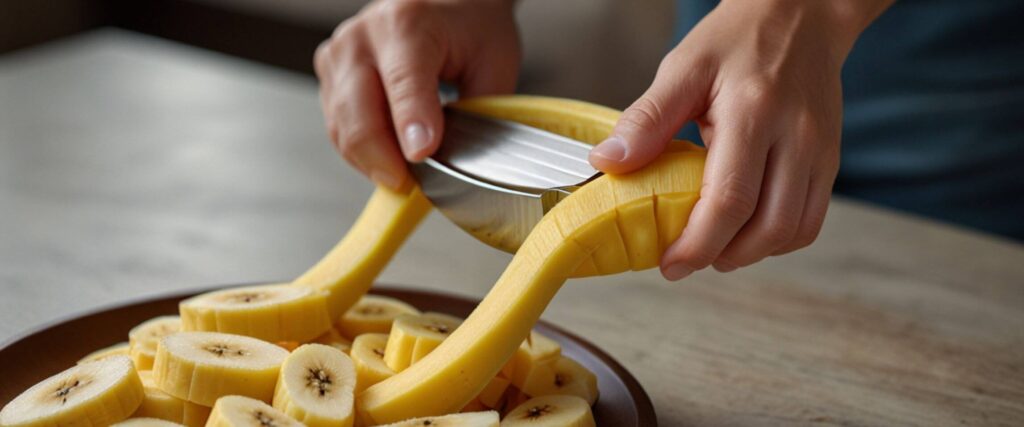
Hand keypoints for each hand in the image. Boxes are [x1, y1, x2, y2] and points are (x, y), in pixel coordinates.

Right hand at [315, 0, 520, 188]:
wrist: (444, 3)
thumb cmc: (470, 29)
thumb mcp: (493, 63)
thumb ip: (478, 110)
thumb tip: (457, 159)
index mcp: (409, 23)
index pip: (403, 82)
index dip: (411, 123)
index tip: (421, 156)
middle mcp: (364, 36)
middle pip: (358, 111)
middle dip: (382, 158)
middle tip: (409, 185)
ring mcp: (340, 53)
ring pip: (341, 125)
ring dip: (370, 159)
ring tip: (403, 175)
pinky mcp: (329, 72)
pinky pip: (336, 126)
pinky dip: (360, 150)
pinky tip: (386, 157)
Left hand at [588, 0, 892, 279]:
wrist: (800, 16)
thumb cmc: (736, 40)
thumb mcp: (682, 69)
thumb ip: (646, 119)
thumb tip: (608, 163)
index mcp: (754, 113)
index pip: (730, 199)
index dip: (697, 243)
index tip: (668, 263)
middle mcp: (796, 137)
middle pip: (766, 227)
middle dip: (720, 257)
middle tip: (683, 262)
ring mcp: (820, 152)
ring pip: (792, 232)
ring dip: (749, 254)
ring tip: (711, 249)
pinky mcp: (830, 161)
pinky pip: (810, 221)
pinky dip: (776, 240)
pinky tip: (744, 232)